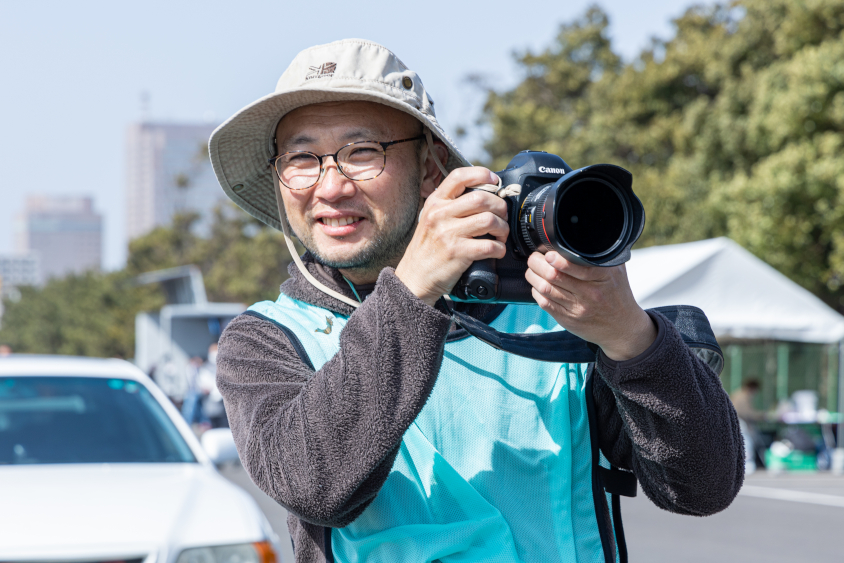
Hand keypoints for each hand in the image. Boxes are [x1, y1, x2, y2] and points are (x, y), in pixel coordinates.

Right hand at [396, 167, 508, 305]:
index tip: (494, 182)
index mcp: (435, 202)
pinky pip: (490, 246)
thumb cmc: (427, 249)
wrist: (414, 278)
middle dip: (500, 207)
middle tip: (502, 216)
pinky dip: (500, 249)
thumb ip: (451, 206)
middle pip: (482, 198)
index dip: (481, 174)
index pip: (459, 176)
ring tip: (501, 235)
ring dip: (502, 228)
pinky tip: (497, 250)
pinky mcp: (457, 253)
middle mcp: (440, 214)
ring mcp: (448, 233)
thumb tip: (484, 195)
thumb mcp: (431, 219)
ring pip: (489, 220)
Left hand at [525, 251, 656, 360]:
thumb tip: (581, 238)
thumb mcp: (617, 272)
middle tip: (534, 258)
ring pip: (546, 289)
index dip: (557, 260)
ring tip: (531, 270)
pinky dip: (536, 292)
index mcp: (603, 278)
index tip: (548, 254)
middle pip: (554, 276)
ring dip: (533, 277)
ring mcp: (578, 308)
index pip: (577, 267)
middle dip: (538, 264)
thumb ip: (601, 257)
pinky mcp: (568, 319)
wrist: (622, 328)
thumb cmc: (617, 295)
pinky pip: (545, 304)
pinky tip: (536, 286)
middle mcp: (590, 293)